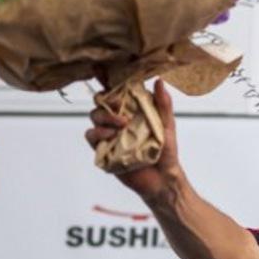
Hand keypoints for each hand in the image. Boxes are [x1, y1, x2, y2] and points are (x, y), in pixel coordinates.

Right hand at [85, 78, 182, 199]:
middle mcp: (118, 121)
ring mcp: (110, 135)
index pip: (116, 93)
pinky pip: (91, 138)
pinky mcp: (103, 149)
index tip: (113, 84)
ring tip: (120, 127)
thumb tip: (159, 80)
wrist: (162, 177)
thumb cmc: (166, 150)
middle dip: (107, 103)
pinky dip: (97, 135)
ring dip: (104, 119)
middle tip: (121, 110)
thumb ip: (163, 104)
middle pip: (101, 103)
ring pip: (94, 118)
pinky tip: (110, 137)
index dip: (111, 85)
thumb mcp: (167, 124)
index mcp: (132, 111)